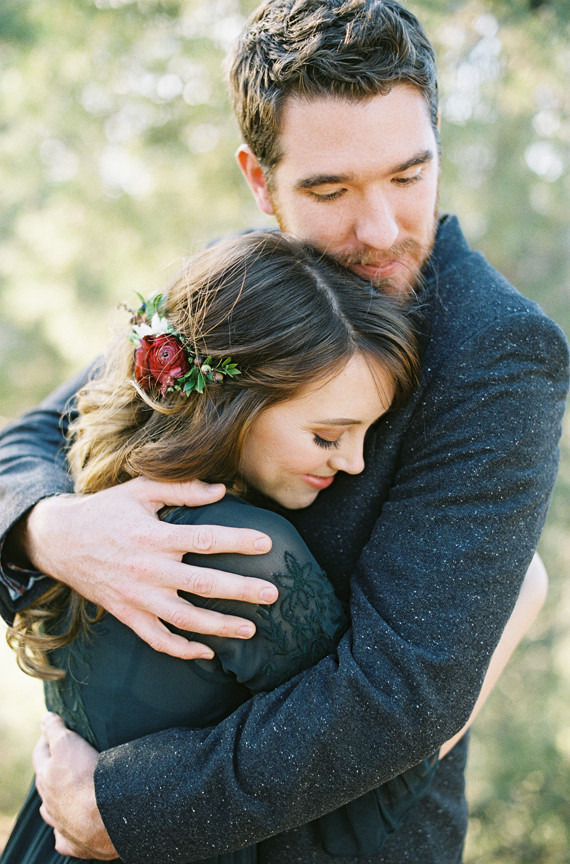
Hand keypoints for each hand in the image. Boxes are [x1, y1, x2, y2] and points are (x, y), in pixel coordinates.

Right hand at [21, 477, 275, 658]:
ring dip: (219, 627)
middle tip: (273, 593)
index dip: (237, 541)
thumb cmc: (106, 510)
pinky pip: (156, 639)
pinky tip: (207, 652)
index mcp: (153, 536)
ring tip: (251, 629)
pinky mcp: (127, 614)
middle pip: (202, 584)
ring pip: (184, 619)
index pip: (204, 539)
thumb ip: (182, 489)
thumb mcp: (140, 490)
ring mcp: (136, 596)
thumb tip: (222, 489)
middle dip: (241, 590)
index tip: (267, 543)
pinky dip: (182, 650)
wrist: (59, 540)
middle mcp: (147, 570)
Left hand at [33, 713, 116, 859]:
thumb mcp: (68, 743)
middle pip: (45, 782)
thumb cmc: (85, 777)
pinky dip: (68, 830)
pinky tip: (75, 824)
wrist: (104, 817)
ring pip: (52, 811)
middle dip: (52, 768)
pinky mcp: (75, 844)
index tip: (55, 729)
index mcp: (46, 777)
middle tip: (67, 756)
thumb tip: (45, 718)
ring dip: (57, 801)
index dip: (47, 739)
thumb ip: (55, 730)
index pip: (40, 753)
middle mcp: (49, 802)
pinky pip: (66, 838)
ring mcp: (60, 824)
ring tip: (70, 792)